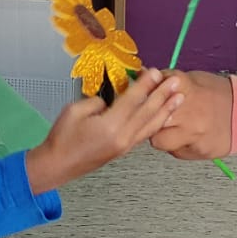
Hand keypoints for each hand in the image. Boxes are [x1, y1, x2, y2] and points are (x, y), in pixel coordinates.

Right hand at [26, 69, 182, 192]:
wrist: (57, 165)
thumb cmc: (62, 138)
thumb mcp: (75, 111)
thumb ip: (98, 101)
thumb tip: (112, 100)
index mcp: (110, 126)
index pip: (133, 100)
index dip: (146, 84)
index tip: (156, 72)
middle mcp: (122, 137)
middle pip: (147, 112)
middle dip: (162, 95)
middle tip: (176, 82)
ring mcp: (125, 146)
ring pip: (150, 125)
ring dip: (166, 110)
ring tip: (179, 98)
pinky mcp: (124, 150)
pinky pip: (145, 134)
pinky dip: (156, 122)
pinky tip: (163, 115)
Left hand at [150, 70, 232, 160]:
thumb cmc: (219, 94)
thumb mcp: (194, 79)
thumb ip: (167, 79)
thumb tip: (141, 75)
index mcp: (186, 87)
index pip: (151, 91)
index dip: (144, 95)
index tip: (143, 95)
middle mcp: (188, 112)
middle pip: (150, 119)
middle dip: (150, 118)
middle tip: (154, 116)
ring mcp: (193, 134)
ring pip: (159, 140)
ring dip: (161, 135)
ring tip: (172, 128)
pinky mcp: (198, 151)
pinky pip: (175, 151)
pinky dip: (176, 145)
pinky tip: (186, 136)